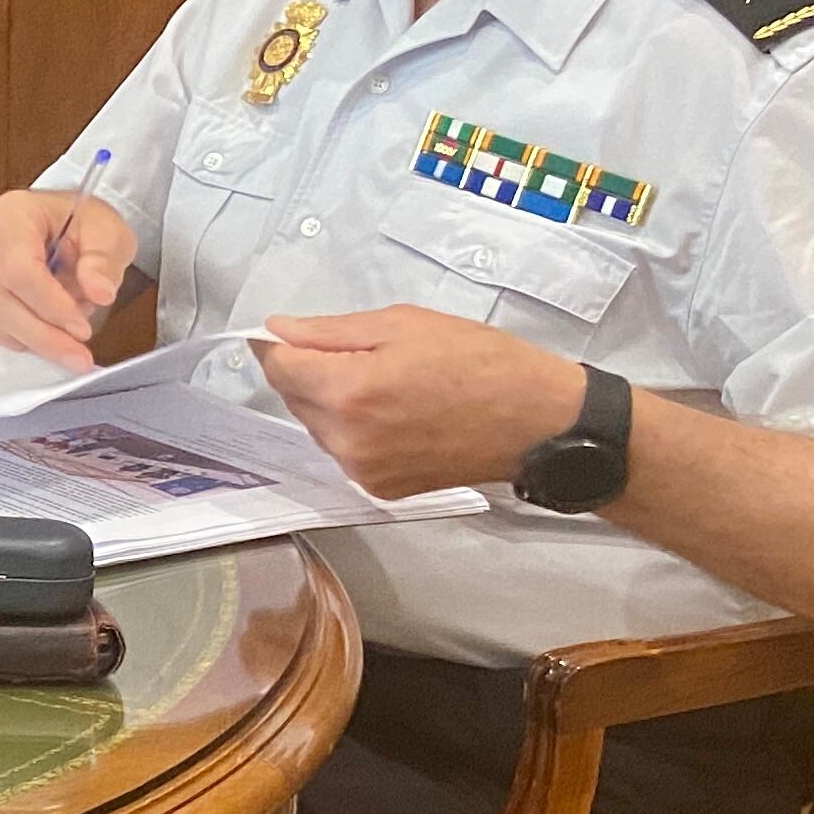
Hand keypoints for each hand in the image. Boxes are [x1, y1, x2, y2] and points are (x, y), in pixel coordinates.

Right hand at [0, 189, 138, 368]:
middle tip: (78, 355)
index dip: (49, 305)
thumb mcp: (107, 232)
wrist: (57, 225)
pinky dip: (19, 339)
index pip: (18, 268)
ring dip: (34, 339)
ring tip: (70, 342)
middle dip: (43, 334)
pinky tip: (46, 334)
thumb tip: (100, 292)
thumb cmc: (78, 224)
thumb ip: (103, 260)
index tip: (81, 328)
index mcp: (10, 213)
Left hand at [260, 307, 588, 499]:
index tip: (291, 333)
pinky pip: (345, 451)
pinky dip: (356, 430)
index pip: (278, 366)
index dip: (280, 345)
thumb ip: (329, 330)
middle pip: (294, 397)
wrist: (538, 421)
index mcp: (348, 391)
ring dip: (332, 402)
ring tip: (388, 384)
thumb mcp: (403, 324)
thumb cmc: (480, 363)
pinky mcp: (380, 488)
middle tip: (361, 353)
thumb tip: (276, 330)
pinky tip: (396, 414)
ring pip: (317, 426)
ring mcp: (362, 469)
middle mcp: (346, 439)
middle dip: (312, 372)